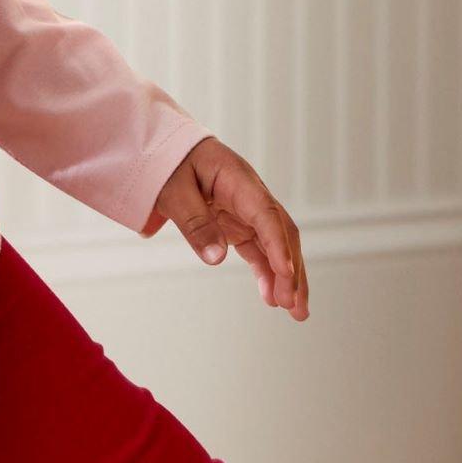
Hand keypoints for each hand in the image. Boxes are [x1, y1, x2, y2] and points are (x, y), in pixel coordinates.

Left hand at [153, 137, 309, 319]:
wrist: (165, 150)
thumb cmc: (169, 163)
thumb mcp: (173, 191)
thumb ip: (195, 223)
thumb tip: (217, 258)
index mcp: (238, 180)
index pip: (266, 215)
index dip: (277, 244)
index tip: (284, 273)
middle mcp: (251, 196)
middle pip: (282, 233)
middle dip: (292, 270)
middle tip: (295, 305)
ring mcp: (247, 211)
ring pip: (276, 245)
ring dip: (287, 278)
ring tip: (295, 311)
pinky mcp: (239, 223)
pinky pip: (259, 250)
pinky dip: (267, 273)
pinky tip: (271, 297)